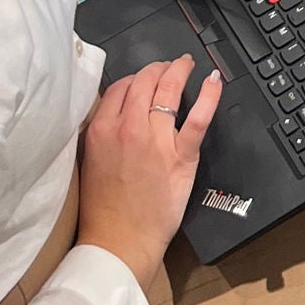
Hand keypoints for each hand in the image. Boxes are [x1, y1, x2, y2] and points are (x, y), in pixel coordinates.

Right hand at [77, 54, 220, 286]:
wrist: (118, 240)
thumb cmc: (103, 208)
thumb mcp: (91, 161)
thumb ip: (103, 134)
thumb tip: (117, 114)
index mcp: (101, 129)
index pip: (120, 87)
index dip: (135, 78)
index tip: (144, 79)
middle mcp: (128, 127)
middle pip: (145, 81)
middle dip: (158, 69)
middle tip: (168, 67)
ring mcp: (156, 139)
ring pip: (168, 91)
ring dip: (179, 71)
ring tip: (186, 64)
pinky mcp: (181, 155)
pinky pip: (198, 118)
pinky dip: (209, 96)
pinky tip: (214, 81)